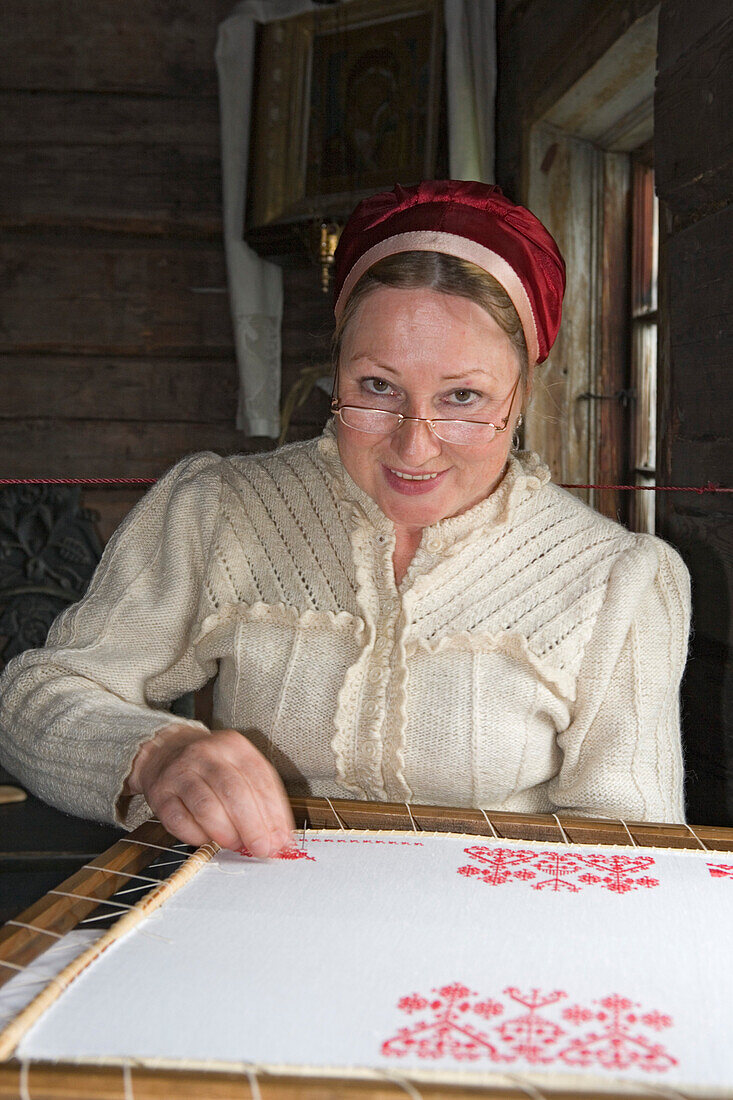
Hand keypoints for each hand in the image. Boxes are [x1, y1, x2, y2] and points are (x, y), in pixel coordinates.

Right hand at [126, 725, 294, 857]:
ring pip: (206, 807)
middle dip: (252, 826)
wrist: (166, 752)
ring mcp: (180, 773)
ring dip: (226, 833)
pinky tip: (208, 840)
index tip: (281, 838)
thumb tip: (280, 837)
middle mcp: (206, 754)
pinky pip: (180, 821)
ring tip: (236, 844)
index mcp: (233, 745)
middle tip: (262, 849)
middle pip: (234, 791)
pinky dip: (198, 836)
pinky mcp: (161, 795)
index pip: (259, 777)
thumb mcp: (240, 767)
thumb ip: (261, 798)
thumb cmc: (212, 766)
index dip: (274, 812)